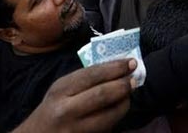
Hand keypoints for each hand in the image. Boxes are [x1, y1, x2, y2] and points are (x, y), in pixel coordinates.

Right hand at [13, 60, 134, 132]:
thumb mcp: (61, 89)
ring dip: (124, 103)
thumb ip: (85, 79)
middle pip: (102, 95)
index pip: (92, 75)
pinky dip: (116, 117)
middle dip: (123, 85)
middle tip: (135, 79)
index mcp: (60, 90)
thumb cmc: (52, 108)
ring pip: (109, 115)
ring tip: (129, 94)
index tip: (130, 62)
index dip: (114, 68)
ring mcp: (75, 129)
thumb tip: (117, 68)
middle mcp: (66, 110)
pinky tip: (119, 108)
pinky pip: (106, 128)